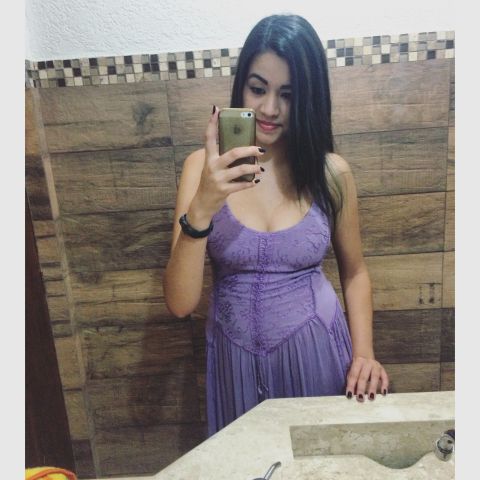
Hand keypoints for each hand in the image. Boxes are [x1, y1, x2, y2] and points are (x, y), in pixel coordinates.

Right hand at [190, 106, 264, 223]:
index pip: (209, 137)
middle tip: (260, 149)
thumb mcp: (212, 168)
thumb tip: (244, 149)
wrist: (202, 203)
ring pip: (240, 170)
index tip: (216, 110)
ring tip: (260, 168)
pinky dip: (250, 183)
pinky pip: (241, 185)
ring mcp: (218, 179)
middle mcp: (212, 166)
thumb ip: (222, 158)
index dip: (212, 123)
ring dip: (254, 168)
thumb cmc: (210, 182)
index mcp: (209, 158)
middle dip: (249, 150)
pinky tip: (256, 181)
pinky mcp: (224, 190)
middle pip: (233, 153)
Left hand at [345, 356, 388, 401]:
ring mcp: (376, 366)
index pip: (353, 375)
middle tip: (360, 398)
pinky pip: (385, 377)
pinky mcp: (382, 369)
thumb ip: (351, 380)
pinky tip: (383, 393)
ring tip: (371, 397)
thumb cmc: (357, 367)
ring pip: (374, 377)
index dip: (351, 385)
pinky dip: (385, 385)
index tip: (349, 395)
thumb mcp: (352, 370)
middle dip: (361, 388)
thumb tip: (351, 394)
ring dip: (373, 388)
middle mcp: (367, 363)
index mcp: (357, 362)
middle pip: (363, 376)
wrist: (365, 355)